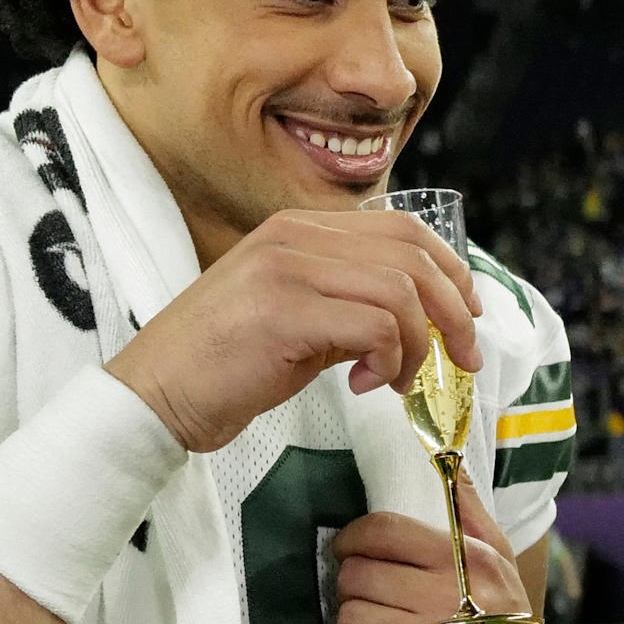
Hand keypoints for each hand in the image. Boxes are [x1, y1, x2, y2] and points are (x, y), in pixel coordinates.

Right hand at [108, 207, 477, 455]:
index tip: (468, 316)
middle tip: (464, 359)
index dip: (451, 271)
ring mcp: (286, 269)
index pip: (403, 229)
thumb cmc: (226, 365)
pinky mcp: (283, 311)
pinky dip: (389, 362)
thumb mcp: (300, 320)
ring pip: (402, 293)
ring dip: (419, 347)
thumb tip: (422, 321)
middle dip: (455, 312)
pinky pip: (376, 328)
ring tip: (399, 382)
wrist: (155, 394)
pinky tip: (365, 387)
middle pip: (413, 255)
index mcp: (298, 229)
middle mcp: (293, 236)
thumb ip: (353, 307)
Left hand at [331, 474, 565, 623]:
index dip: (352, 539)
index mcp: (469, 561)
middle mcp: (455, 598)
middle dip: (350, 585)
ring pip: (352, 619)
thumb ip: (468, 511)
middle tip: (362, 594)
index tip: (349, 550)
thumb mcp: (500, 562)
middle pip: (359, 576)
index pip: (384, 532)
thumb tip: (447, 456)